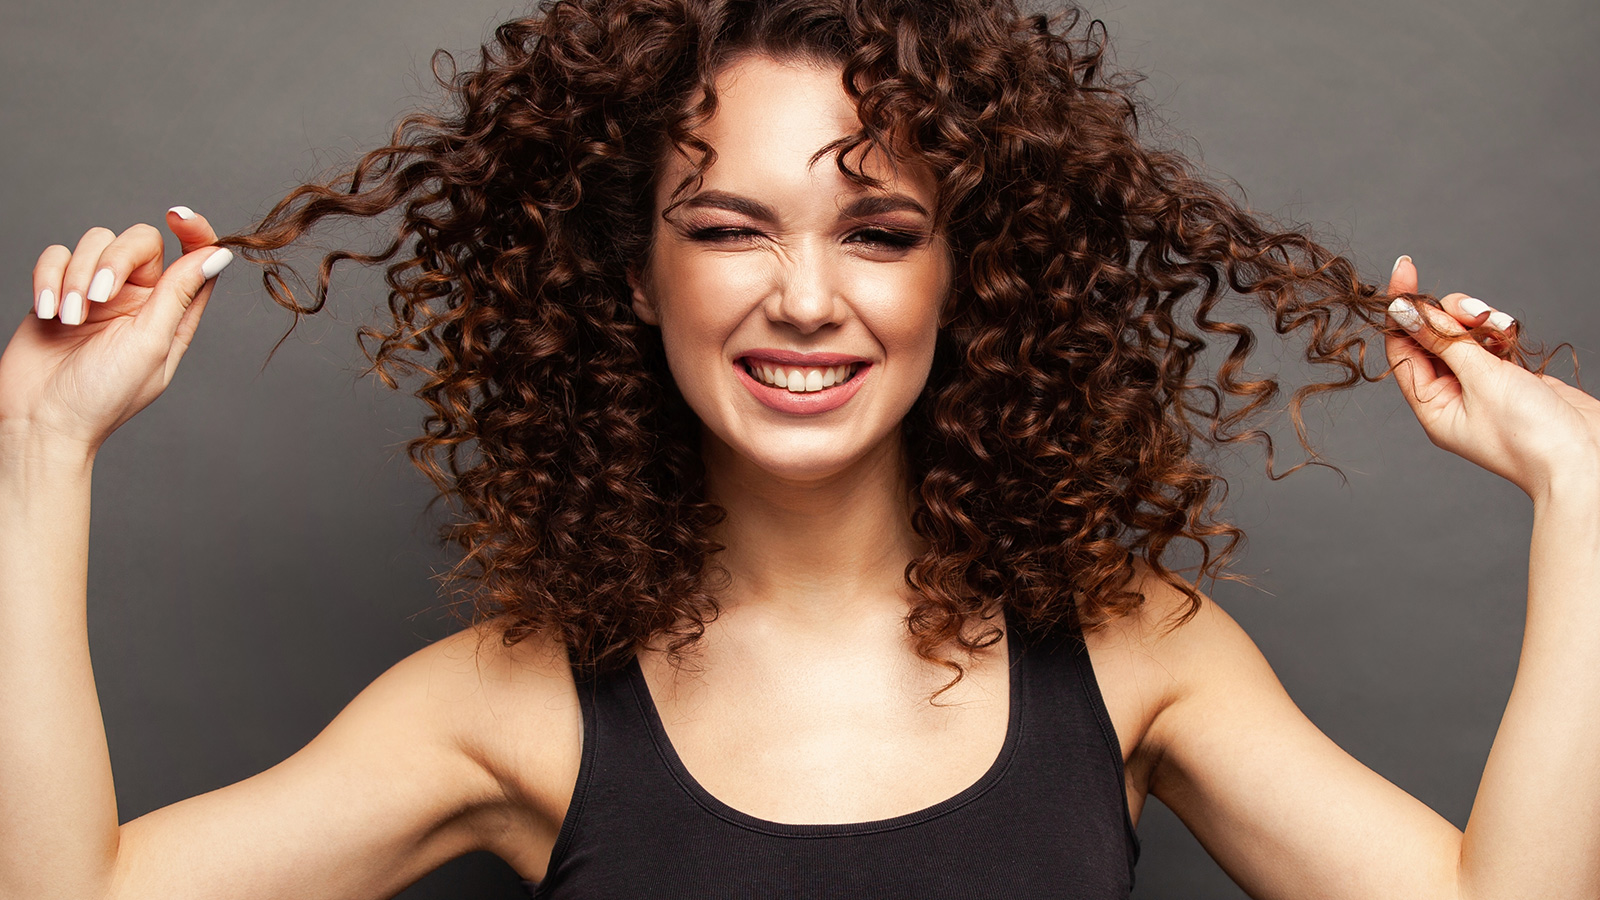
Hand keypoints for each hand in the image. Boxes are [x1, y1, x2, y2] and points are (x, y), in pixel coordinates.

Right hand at [0, 208, 231, 454]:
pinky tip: (49, 311)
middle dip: (114, 259)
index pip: (193, 257)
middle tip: (96, 297)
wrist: (41, 419)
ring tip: (69, 318)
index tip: (177, 216)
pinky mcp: (56, 291)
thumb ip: (179, 295)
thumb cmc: (102, 395)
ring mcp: (96, 293)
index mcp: (172, 312)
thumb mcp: (151, 344)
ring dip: (76, 276)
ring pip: (93, 242)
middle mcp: (139, 298)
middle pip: (139, 240)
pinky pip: (55, 255)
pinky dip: (48, 277)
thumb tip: (217, 255)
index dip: (194, 231)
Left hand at [1385, 256, 1599, 502]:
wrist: (1586, 458)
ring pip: (1465, 337)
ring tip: (1500, 327)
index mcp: (1432, 407)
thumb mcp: (1481, 380)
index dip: (1402, 309)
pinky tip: (1510, 333)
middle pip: (1433, 338)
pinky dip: (1499, 332)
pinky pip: (1492, 343)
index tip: (1405, 269)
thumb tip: (1403, 312)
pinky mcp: (1511, 379)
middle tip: (1475, 313)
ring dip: (1480, 322)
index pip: (1402, 348)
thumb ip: (1444, 341)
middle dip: (1451, 316)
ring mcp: (1482, 387)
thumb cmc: (1531, 433)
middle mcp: (1451, 397)